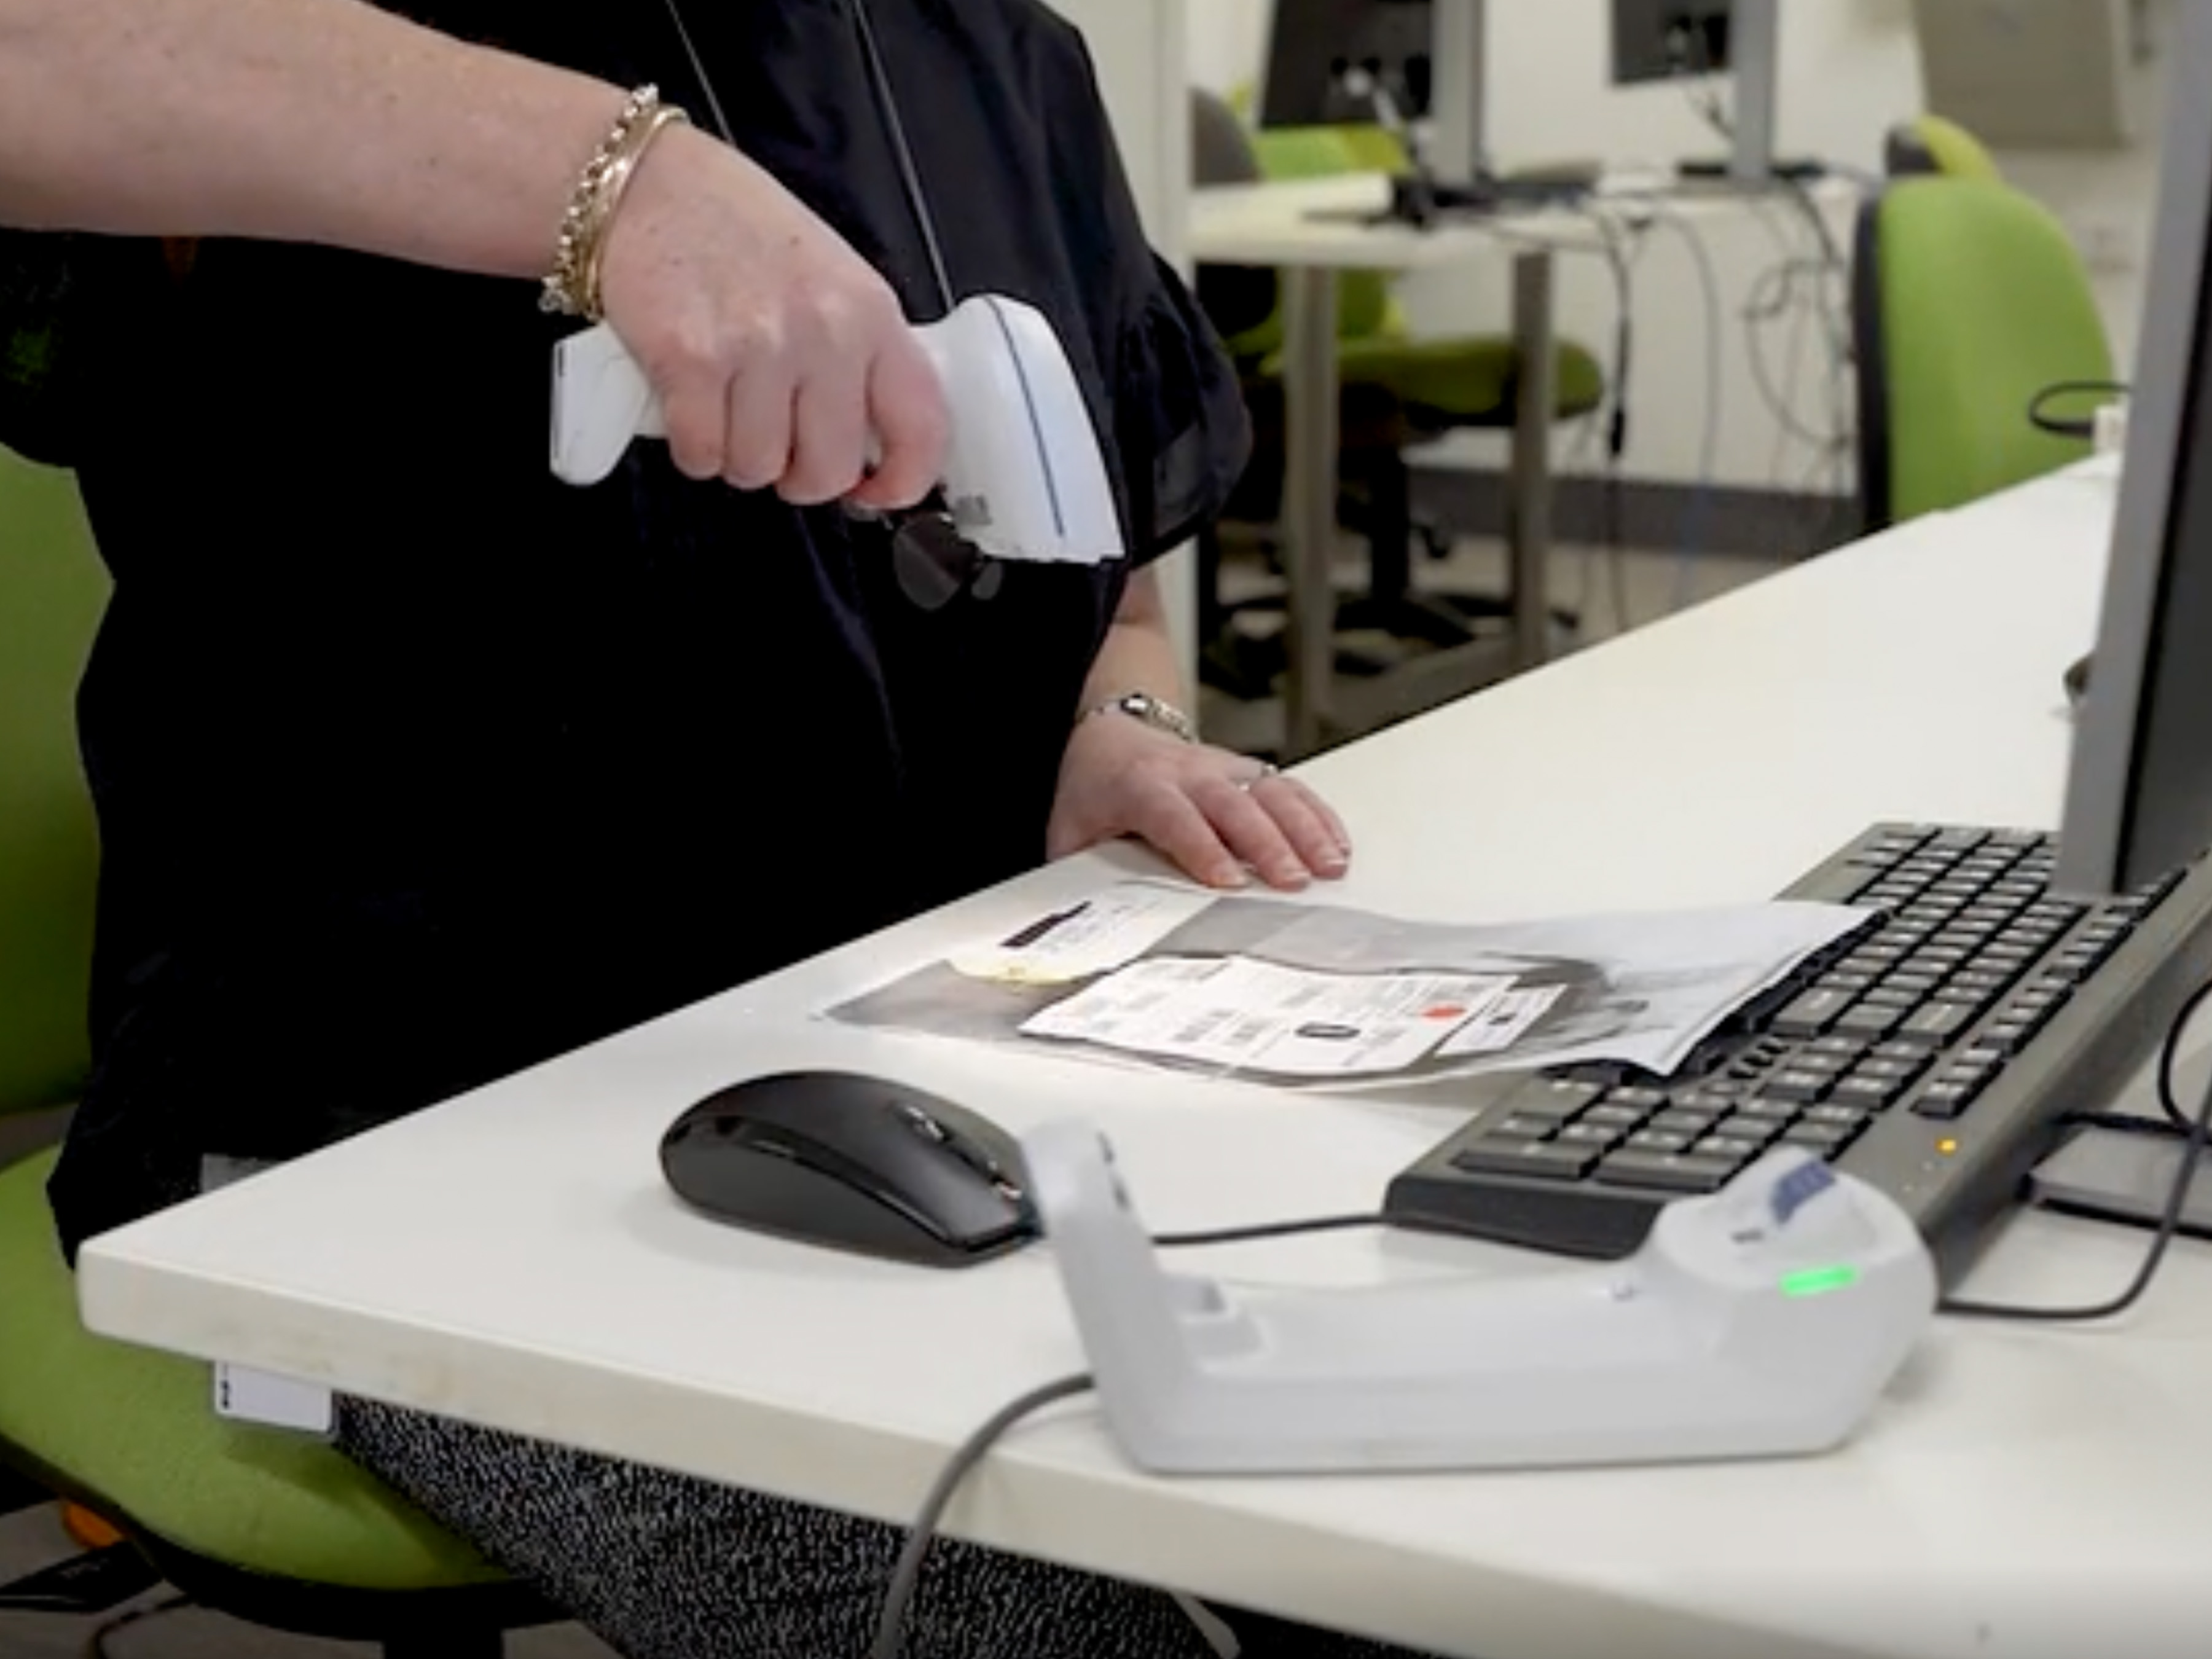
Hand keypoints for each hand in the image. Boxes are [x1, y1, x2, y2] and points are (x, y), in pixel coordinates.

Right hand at [594, 124, 946, 507]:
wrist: (644, 184)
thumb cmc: (733, 230)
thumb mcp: (829, 279)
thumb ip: (858, 356)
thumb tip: (871, 442)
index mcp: (869, 312)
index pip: (921, 424)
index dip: (902, 481)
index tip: (876, 492)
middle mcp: (823, 330)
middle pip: (828, 469)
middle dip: (796, 474)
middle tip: (776, 441)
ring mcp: (757, 346)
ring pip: (759, 469)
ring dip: (736, 454)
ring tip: (724, 404)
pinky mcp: (691, 360)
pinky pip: (703, 454)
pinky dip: (692, 446)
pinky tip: (688, 404)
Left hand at [1047, 715, 1352, 891]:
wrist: (1113, 736)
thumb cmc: (1096, 790)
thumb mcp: (1070, 830)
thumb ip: (1077, 872)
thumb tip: (1084, 921)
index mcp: (1140, 786)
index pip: (1174, 816)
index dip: (1201, 846)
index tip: (1226, 880)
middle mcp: (1188, 772)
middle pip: (1233, 805)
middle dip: (1266, 843)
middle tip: (1291, 882)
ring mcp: (1224, 768)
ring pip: (1271, 792)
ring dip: (1304, 829)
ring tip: (1330, 867)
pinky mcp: (1248, 771)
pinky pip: (1291, 788)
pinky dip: (1318, 815)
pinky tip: (1337, 846)